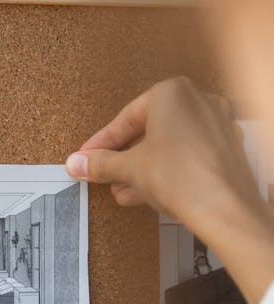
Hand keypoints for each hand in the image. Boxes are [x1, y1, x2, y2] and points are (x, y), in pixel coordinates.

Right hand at [66, 76, 273, 303]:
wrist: (224, 209)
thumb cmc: (182, 177)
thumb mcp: (130, 168)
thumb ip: (101, 163)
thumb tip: (77, 163)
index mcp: (172, 93)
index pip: (126, 119)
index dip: (103, 143)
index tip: (88, 156)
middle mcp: (198, 101)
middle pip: (149, 130)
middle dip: (125, 157)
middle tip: (105, 174)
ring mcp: (217, 124)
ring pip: (169, 145)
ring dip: (143, 167)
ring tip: (123, 190)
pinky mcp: (227, 148)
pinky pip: (188, 155)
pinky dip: (167, 170)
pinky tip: (148, 193)